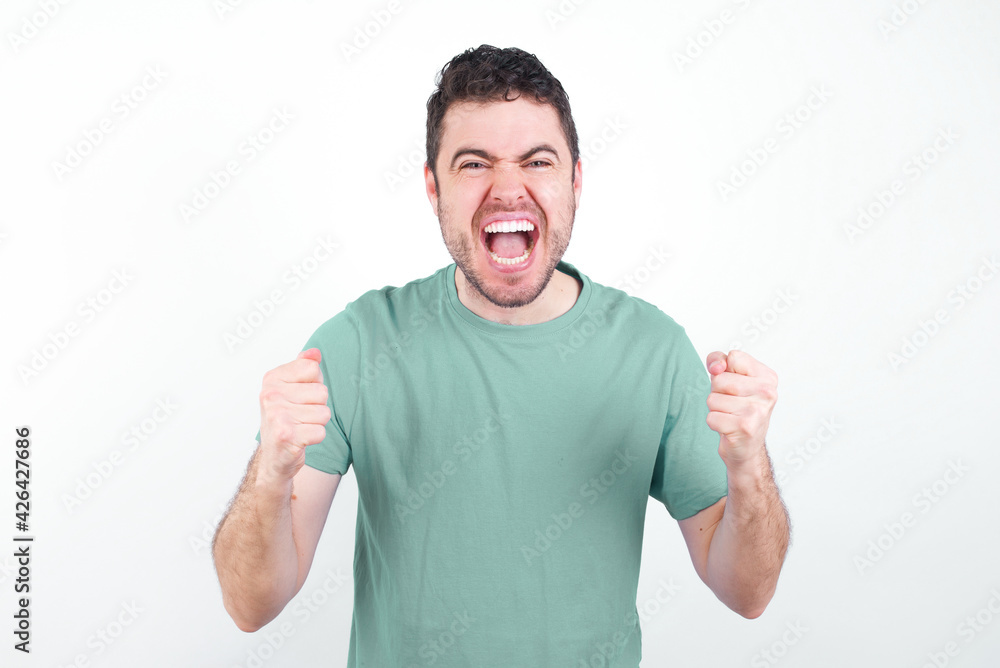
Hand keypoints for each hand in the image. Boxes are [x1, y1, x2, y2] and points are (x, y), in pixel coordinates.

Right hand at [258, 348, 330, 481]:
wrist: (274, 457)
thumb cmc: (286, 418)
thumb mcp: (291, 388)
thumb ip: (303, 367)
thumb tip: (315, 352)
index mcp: (272, 379)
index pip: (313, 369)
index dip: (313, 385)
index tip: (299, 396)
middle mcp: (270, 395)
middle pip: (321, 392)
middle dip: (317, 406)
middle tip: (299, 416)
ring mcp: (277, 415)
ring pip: (324, 413)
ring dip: (316, 423)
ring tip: (299, 427)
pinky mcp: (286, 436)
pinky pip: (321, 431)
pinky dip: (315, 437)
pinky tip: (300, 439)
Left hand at [705, 350, 777, 472]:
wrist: (747, 446)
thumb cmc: (737, 407)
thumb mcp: (729, 378)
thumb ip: (718, 361)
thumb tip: (716, 367)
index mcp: (767, 377)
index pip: (733, 357)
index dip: (724, 370)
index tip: (733, 383)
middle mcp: (767, 392)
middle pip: (720, 379)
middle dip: (717, 392)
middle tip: (732, 404)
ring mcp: (757, 410)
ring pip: (713, 399)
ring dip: (716, 409)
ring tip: (731, 416)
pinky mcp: (745, 427)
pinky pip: (711, 417)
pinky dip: (715, 424)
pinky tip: (729, 428)